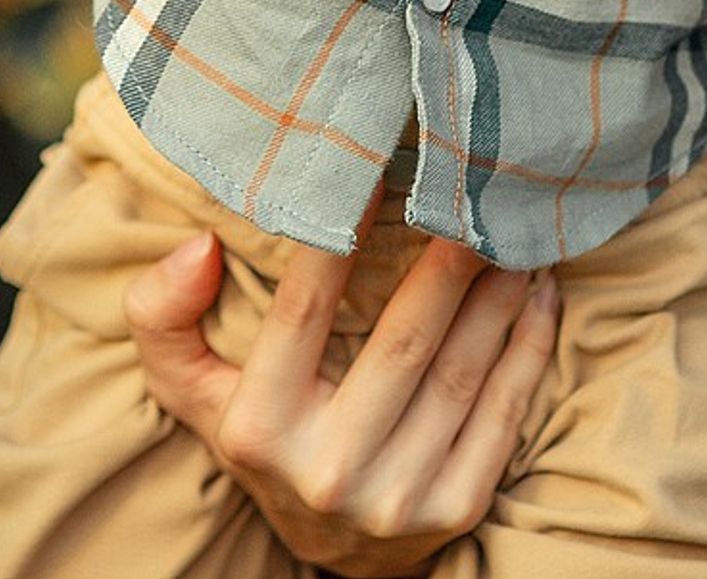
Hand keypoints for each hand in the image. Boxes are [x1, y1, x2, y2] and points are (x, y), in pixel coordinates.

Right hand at [124, 228, 558, 577]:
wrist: (334, 554)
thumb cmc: (270, 436)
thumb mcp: (197, 393)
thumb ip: (164, 320)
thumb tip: (197, 248)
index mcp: (260, 430)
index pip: (304, 310)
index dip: (341, 235)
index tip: (381, 165)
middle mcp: (329, 470)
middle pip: (405, 340)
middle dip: (452, 258)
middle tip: (483, 191)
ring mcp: (398, 497)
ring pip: (464, 369)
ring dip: (501, 291)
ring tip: (520, 230)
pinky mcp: (458, 507)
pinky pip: (506, 409)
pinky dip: (530, 342)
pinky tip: (542, 291)